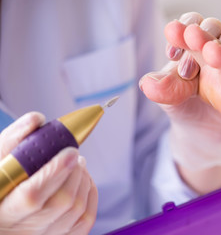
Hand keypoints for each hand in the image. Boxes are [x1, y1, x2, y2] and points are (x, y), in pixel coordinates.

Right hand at [0, 112, 97, 234]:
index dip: (55, 171)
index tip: (70, 151)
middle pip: (62, 203)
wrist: (4, 209)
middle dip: (74, 172)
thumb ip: (13, 140)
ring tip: (78, 163)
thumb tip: (37, 119)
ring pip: (77, 210)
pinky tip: (83, 180)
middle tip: (74, 153)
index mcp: (2, 211)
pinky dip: (90, 195)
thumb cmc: (0, 181)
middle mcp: (22, 230)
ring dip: (83, 180)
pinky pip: (85, 220)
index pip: (31, 195)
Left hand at [140, 12, 220, 193]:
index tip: (175, 54)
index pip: (187, 27)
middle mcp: (211, 47)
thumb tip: (146, 83)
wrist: (206, 133)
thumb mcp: (170, 100)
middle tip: (201, 52)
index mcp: (189, 48)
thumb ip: (162, 88)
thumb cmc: (185, 110)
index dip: (181, 33)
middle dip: (207, 34)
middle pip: (213, 25)